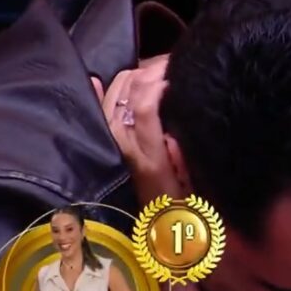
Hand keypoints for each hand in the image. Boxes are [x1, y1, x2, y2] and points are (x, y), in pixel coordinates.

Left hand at [92, 54, 183, 202]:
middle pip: (128, 94)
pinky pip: (100, 111)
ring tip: (157, 68)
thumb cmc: (184, 208)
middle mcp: (126, 147)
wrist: (159, 228)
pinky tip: (97, 78)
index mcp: (149, 157)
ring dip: (135, 75)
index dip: (158, 83)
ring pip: (115, 95)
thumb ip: (182, 158)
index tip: (178, 69)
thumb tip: (172, 133)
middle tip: (173, 62)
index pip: (144, 109)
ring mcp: (116, 144)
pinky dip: (100, 92)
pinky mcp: (112, 145)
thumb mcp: (192, 186)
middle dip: (150, 71)